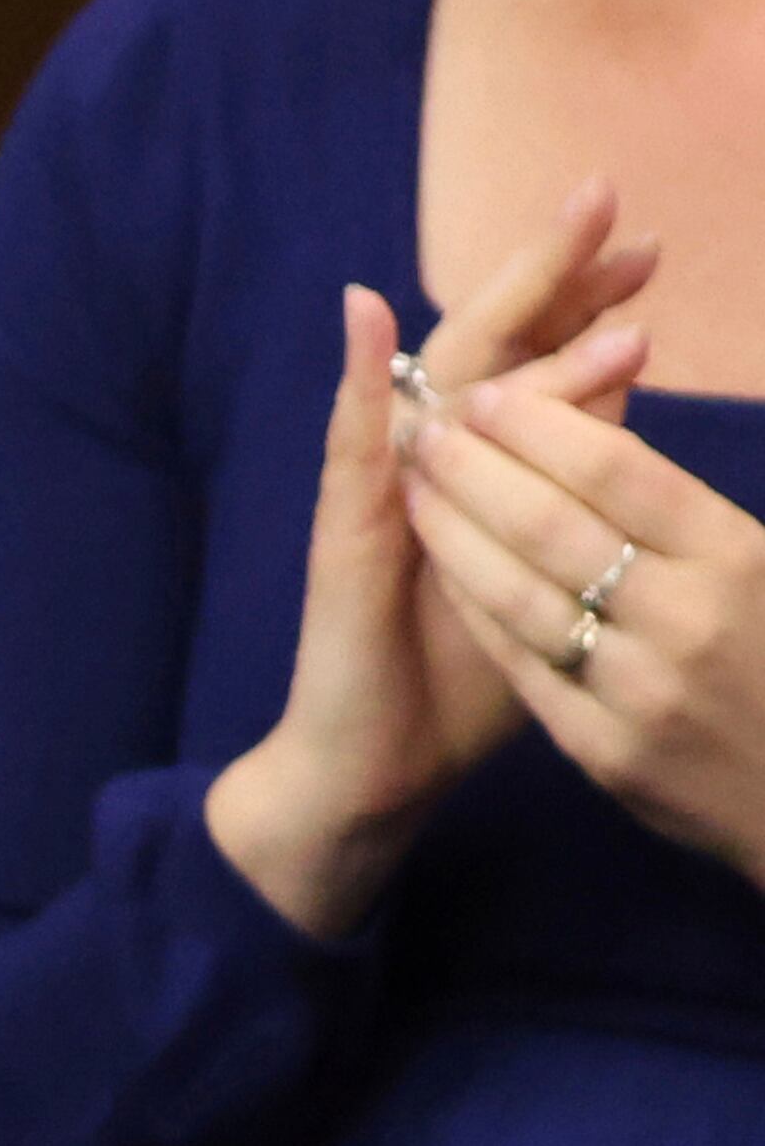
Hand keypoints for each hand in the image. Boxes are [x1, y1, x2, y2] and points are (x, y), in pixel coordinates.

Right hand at [208, 186, 657, 936]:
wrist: (376, 764)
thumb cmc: (466, 679)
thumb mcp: (551, 571)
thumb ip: (577, 489)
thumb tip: (624, 399)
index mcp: (487, 473)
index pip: (540, 366)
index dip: (588, 304)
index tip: (646, 253)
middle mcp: (429, 462)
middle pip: (493, 346)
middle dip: (551, 273)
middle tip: (606, 197)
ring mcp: (381, 491)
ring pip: (444, 383)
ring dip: (494, 311)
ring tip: (558, 253)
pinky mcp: (343, 533)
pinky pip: (350, 445)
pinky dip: (354, 378)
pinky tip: (361, 316)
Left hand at [401, 369, 764, 885]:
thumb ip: (701, 522)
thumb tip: (610, 456)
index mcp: (740, 560)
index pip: (621, 472)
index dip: (542, 427)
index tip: (487, 395)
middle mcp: (687, 619)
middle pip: (554, 524)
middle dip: (478, 467)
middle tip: (427, 426)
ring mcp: (640, 690)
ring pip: (522, 593)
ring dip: (456, 530)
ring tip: (414, 484)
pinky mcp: (603, 749)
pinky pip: (522, 661)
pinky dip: (475, 605)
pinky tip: (438, 565)